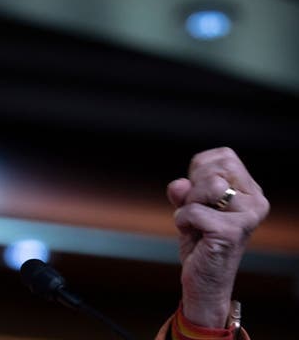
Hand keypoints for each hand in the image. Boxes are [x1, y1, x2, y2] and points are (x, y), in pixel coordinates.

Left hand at [166, 147, 268, 327]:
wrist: (204, 280)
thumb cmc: (199, 240)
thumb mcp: (189, 207)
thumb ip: (184, 190)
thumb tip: (180, 184)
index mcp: (250, 190)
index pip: (223, 156)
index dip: (199, 170)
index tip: (198, 193)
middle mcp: (256, 201)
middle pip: (215, 169)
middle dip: (194, 188)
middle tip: (197, 211)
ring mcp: (248, 216)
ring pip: (208, 186)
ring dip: (189, 204)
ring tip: (196, 223)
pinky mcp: (233, 232)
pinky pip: (193, 211)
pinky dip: (182, 221)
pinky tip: (193, 235)